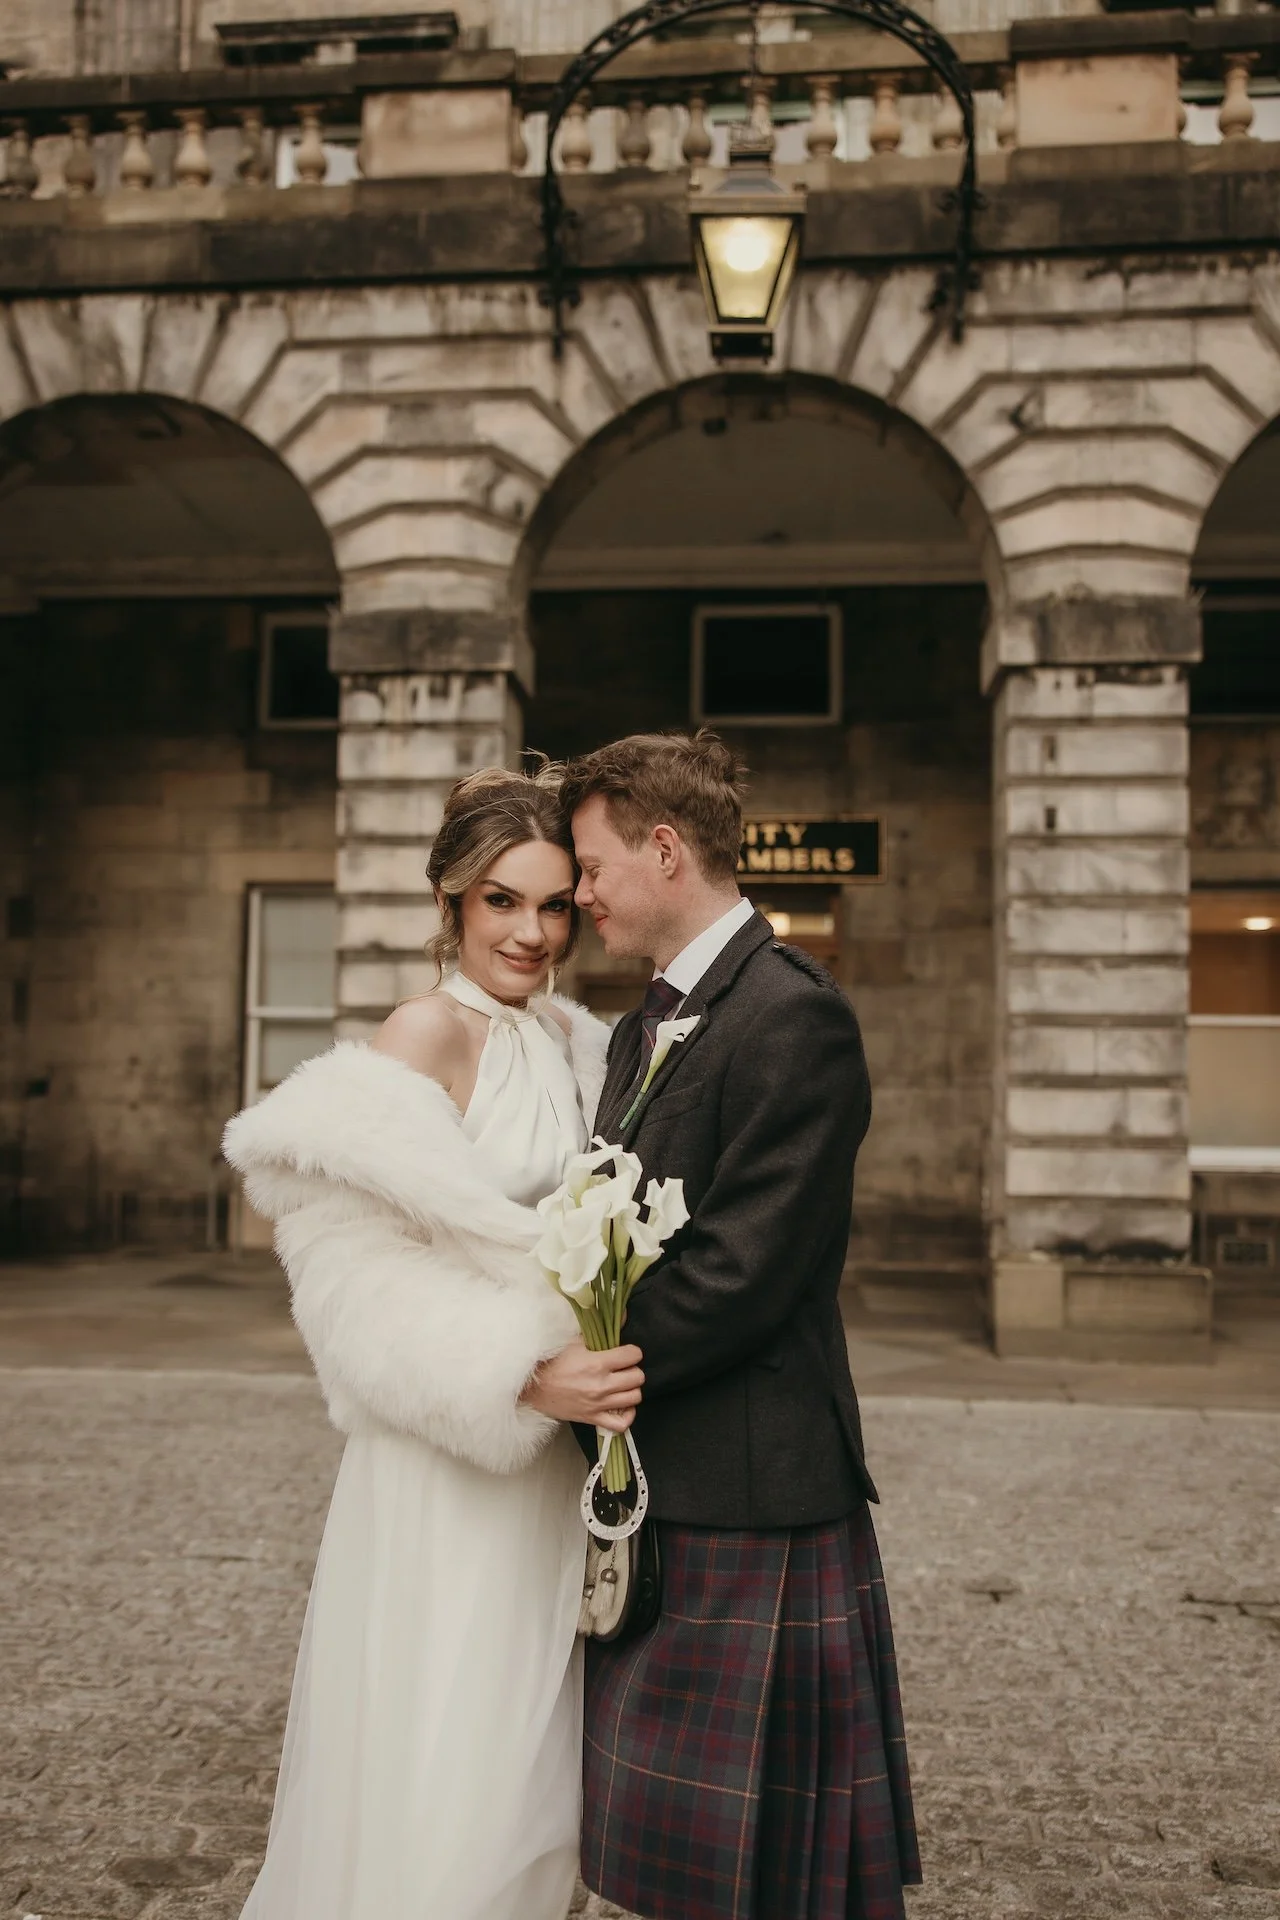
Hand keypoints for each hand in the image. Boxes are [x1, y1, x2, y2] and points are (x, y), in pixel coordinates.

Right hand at [521, 1338, 643, 1431]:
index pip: (633, 1355)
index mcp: (597, 1363)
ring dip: (630, 1389)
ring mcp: (598, 1404)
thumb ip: (600, 1329)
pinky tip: (622, 1405)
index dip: (632, 1352)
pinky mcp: (592, 1418)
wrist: (531, 1386)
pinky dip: (627, 1415)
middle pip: (637, 1377)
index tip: (625, 1352)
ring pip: (634, 1398)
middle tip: (623, 1368)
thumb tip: (623, 1314)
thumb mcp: (574, 1340)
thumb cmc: (551, 1361)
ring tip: (622, 1384)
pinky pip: (621, 1424)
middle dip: (633, 1369)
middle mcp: (601, 1384)